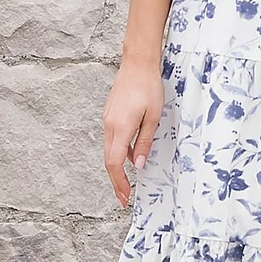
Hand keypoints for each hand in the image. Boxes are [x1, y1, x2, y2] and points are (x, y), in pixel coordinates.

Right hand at [103, 55, 163, 207]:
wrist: (137, 63)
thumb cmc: (148, 87)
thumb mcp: (153, 117)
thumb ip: (144, 142)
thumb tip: (137, 165)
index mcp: (120, 128)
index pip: (114, 163)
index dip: (118, 182)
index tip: (123, 197)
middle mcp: (109, 125)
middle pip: (108, 160)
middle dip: (116, 181)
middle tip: (123, 198)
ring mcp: (107, 119)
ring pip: (109, 149)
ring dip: (116, 167)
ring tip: (127, 182)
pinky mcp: (110, 114)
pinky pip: (112, 138)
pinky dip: (118, 151)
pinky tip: (130, 155)